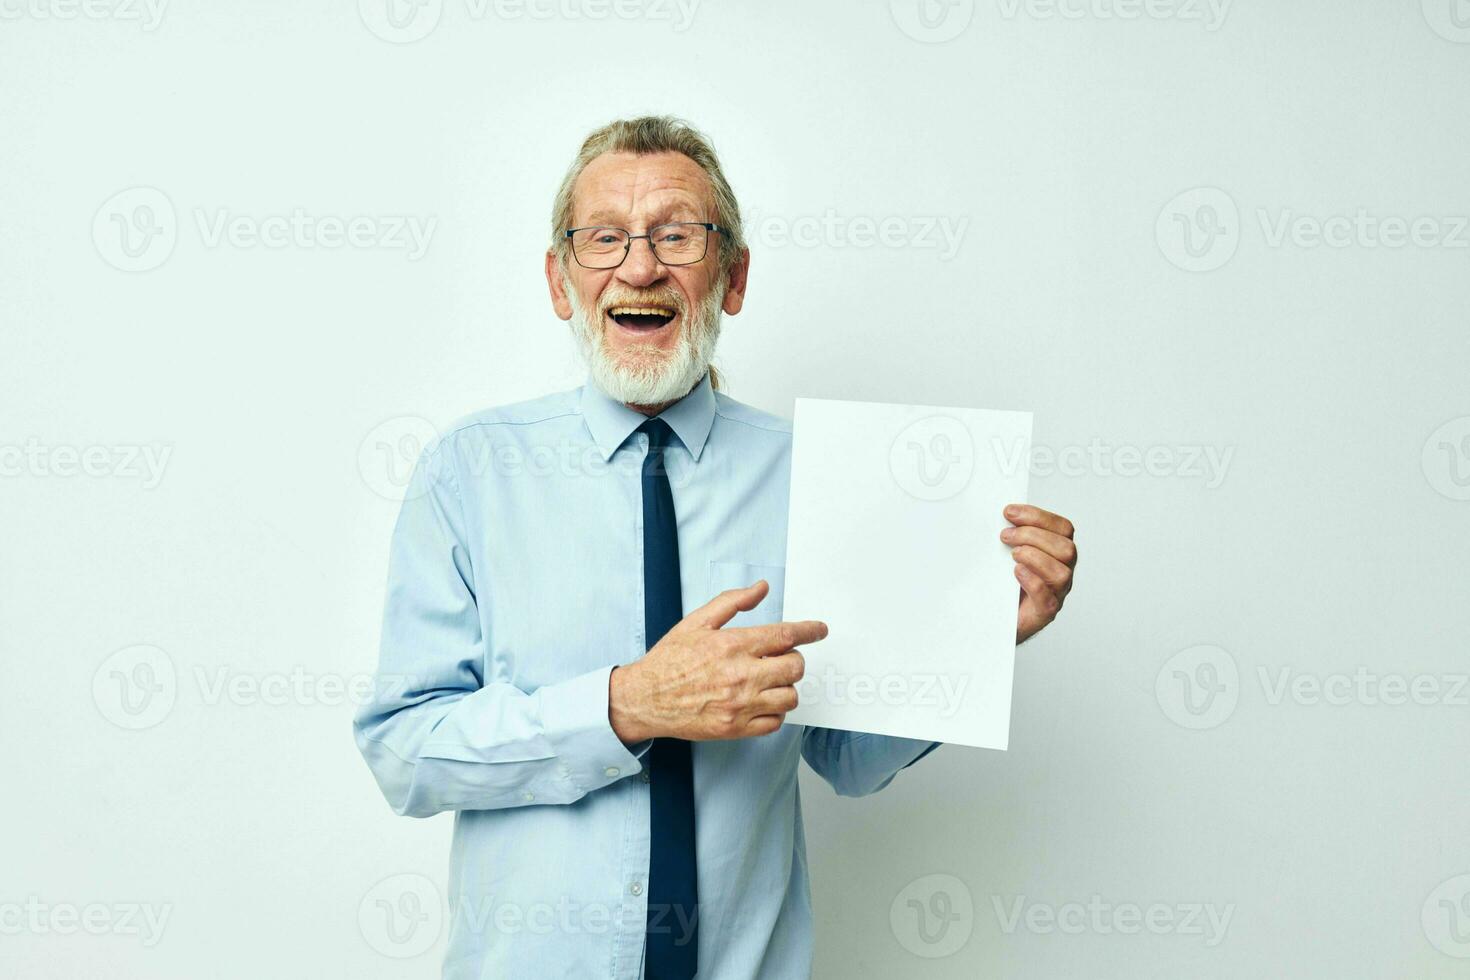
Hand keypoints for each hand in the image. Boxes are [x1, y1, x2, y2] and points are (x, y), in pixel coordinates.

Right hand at [608, 580, 826, 742]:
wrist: (645, 699)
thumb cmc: (670, 660)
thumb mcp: (697, 622)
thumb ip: (733, 602)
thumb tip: (761, 588)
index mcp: (733, 645)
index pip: (786, 635)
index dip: (810, 631)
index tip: (820, 630)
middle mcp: (740, 676)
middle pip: (795, 667)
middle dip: (794, 659)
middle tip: (780, 658)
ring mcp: (740, 705)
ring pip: (790, 697)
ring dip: (785, 686)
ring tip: (768, 681)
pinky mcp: (735, 728)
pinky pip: (774, 723)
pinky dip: (774, 711)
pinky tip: (760, 701)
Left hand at [1001, 504, 1076, 643]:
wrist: (997, 618)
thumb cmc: (1006, 583)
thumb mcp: (1007, 553)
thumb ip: (1011, 535)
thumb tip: (1002, 515)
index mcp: (1057, 552)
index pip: (1062, 528)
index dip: (1037, 516)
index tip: (1009, 512)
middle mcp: (1062, 571)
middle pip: (1066, 548)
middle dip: (1033, 536)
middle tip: (1005, 536)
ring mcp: (1056, 593)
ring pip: (1062, 572)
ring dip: (1034, 557)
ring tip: (1012, 555)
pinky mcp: (1043, 613)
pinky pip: (1047, 597)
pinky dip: (1032, 581)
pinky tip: (1016, 572)